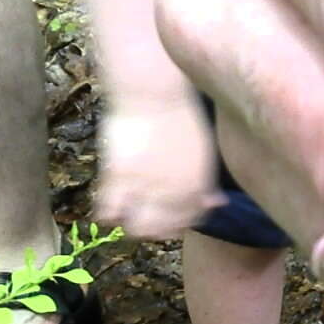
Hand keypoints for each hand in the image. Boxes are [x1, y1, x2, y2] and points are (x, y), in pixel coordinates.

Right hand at [93, 87, 222, 240]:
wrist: (153, 92)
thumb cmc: (180, 117)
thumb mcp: (203, 151)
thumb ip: (207, 182)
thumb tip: (216, 203)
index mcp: (197, 186)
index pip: (189, 221)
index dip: (179, 223)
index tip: (170, 218)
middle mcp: (173, 192)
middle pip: (162, 231)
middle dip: (156, 230)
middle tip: (146, 218)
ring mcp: (145, 186)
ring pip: (136, 229)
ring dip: (132, 227)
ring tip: (128, 216)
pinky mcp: (119, 176)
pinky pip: (109, 211)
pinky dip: (107, 215)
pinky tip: (110, 208)